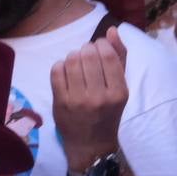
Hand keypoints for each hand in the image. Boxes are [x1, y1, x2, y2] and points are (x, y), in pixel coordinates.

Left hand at [51, 25, 128, 170]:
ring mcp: (77, 100)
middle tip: (86, 56)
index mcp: (118, 92)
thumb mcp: (120, 88)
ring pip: (71, 60)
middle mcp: (99, 96)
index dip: (101, 45)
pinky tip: (65, 72)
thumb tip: (112, 30)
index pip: (107, 54)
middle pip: (88, 55)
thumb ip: (119, 58)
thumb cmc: (108, 113)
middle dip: (86, 49)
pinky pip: (56, 71)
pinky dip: (60, 66)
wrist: (90, 145)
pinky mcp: (60, 102)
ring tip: (76, 63)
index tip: (99, 49)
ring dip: (73, 56)